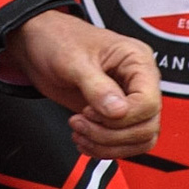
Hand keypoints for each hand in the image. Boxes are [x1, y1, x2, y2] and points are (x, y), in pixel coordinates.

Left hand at [5, 11, 161, 159]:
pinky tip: (83, 139)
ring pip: (138, 140)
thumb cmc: (58, 39)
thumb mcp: (74, 60)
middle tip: (80, 122)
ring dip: (107, 145)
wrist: (39, 44)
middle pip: (147, 126)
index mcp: (137, 60)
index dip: (123, 117)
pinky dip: (103, 149)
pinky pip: (124, 144)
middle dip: (111, 134)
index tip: (91, 111)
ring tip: (79, 132)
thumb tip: (118, 111)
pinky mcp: (114, 115)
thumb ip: (96, 86)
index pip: (149, 102)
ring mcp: (128, 100)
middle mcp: (138, 82)